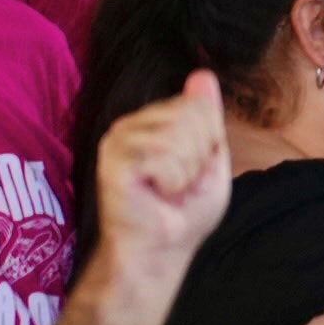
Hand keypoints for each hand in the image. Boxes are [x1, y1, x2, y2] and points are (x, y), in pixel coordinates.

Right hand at [92, 72, 229, 267]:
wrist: (161, 250)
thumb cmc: (184, 211)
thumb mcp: (210, 158)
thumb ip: (208, 117)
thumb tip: (203, 74)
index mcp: (152, 121)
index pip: (199, 105)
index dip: (208, 143)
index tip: (192, 170)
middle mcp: (131, 124)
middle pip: (192, 116)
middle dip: (198, 157)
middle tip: (178, 184)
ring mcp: (118, 140)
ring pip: (179, 136)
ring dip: (184, 173)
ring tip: (166, 190)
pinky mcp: (112, 161)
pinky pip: (162, 156)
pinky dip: (172, 181)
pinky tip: (155, 194)